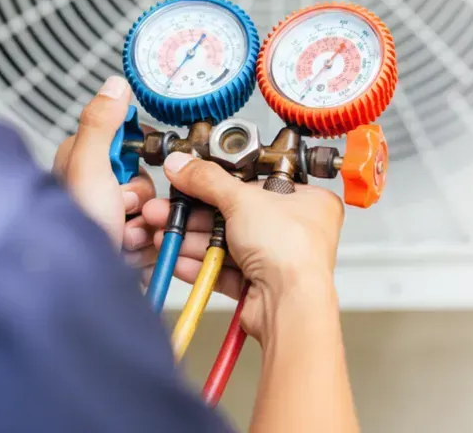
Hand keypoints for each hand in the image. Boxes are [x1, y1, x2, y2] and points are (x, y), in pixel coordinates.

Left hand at [53, 77, 157, 270]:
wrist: (82, 290)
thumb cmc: (75, 231)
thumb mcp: (88, 168)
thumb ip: (101, 124)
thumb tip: (113, 84)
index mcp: (81, 163)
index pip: (124, 140)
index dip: (135, 153)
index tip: (130, 164)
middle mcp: (95, 190)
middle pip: (144, 177)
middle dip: (140, 197)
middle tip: (121, 207)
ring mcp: (109, 218)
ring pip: (152, 207)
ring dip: (144, 224)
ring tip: (122, 236)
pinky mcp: (124, 242)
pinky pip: (153, 233)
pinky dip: (146, 244)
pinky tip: (126, 251)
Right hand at [140, 154, 344, 341]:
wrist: (290, 306)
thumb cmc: (292, 252)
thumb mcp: (242, 199)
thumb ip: (206, 180)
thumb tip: (184, 165)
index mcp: (305, 200)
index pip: (256, 181)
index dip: (221, 181)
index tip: (192, 179)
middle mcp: (294, 229)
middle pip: (235, 213)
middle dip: (195, 214)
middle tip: (168, 210)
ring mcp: (277, 258)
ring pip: (226, 243)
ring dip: (192, 239)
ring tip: (166, 234)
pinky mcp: (259, 285)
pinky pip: (224, 269)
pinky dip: (200, 264)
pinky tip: (178, 259)